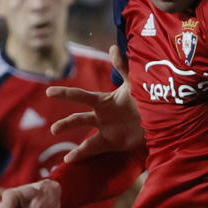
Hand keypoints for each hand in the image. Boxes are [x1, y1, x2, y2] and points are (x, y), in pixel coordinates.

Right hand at [48, 45, 143, 163]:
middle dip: (67, 124)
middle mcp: (100, 116)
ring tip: (65, 157)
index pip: (81, 96)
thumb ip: (123, 66)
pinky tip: (69, 160)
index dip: (65, 94)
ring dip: (76, 147)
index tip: (49, 92)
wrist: (159, 117)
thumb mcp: (133, 82)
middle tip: (53, 129)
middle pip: (79, 119)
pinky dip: (82, 154)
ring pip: (86, 138)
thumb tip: (112, 47)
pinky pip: (95, 149)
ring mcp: (105, 130)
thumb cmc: (144, 97)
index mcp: (103, 101)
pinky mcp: (112, 143)